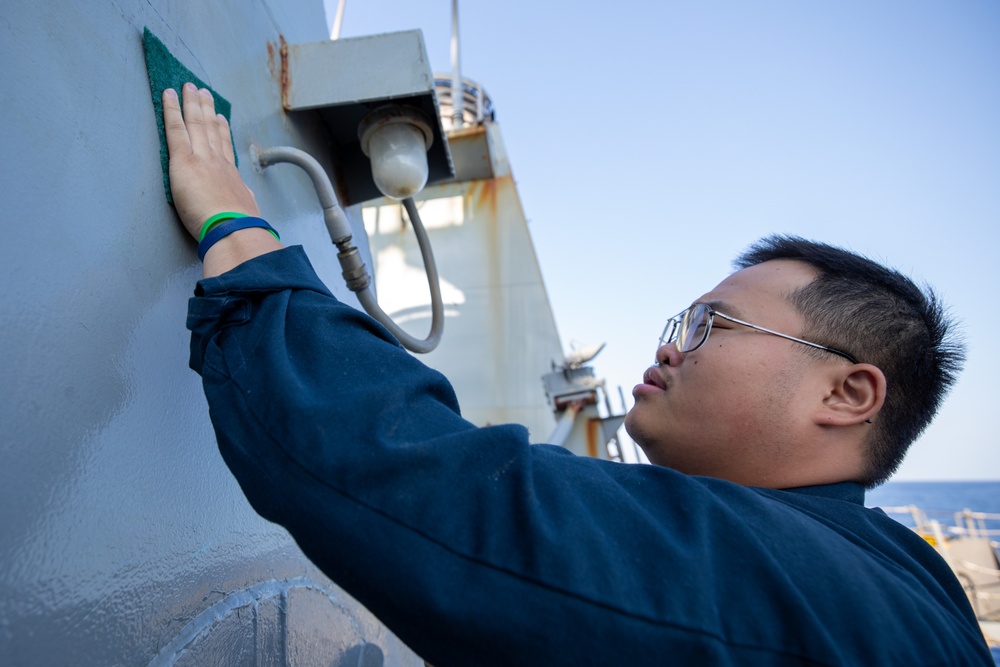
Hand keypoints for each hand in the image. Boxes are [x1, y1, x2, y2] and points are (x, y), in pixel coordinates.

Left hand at [163, 83, 259, 238]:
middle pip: (211, 129)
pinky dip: (172, 110)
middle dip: (206, 109)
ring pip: (196, 123)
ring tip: (190, 88)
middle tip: (203, 93)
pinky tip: (169, 95)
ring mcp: (202, 158)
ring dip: (192, 103)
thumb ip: (243, 200)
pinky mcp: (185, 160)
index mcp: (232, 177)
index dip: (222, 131)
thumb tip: (246, 201)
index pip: (225, 148)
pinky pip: (176, 128)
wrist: (234, 229)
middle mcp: (218, 162)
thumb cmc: (240, 228)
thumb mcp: (248, 211)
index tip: (220, 118)